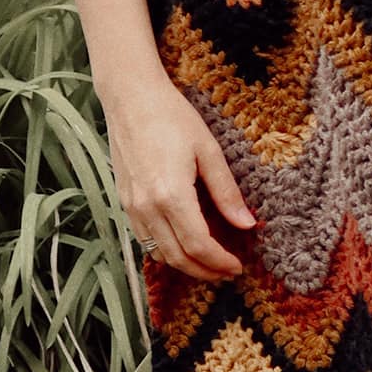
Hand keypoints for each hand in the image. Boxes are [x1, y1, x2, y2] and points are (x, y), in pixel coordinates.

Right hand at [104, 78, 257, 282]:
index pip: (199, 246)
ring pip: (159, 253)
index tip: (238, 267)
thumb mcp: (208, 150)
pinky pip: (145, 239)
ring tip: (209, 261)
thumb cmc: (173, 117)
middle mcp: (147, 208)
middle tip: (227, 272)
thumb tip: (247, 224)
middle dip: (205, 272)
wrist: (131, 99)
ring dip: (185, 264)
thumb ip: (226, 191)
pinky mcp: (124, 202)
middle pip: (177, 258)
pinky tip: (184, 242)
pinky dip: (166, 250)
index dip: (220, 262)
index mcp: (171, 195)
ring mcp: (132, 207)